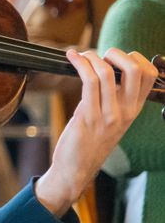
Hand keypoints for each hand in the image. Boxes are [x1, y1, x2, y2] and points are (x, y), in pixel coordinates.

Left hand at [36, 48, 157, 215]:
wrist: (76, 169)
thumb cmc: (90, 141)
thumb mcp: (111, 119)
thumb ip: (114, 97)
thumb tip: (106, 70)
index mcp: (135, 109)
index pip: (150, 75)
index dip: (135, 58)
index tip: (115, 58)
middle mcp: (126, 111)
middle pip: (135, 69)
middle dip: (116, 53)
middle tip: (100, 56)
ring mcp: (109, 115)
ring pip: (107, 72)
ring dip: (91, 57)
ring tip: (80, 55)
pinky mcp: (88, 117)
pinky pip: (88, 82)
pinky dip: (79, 64)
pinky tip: (71, 58)